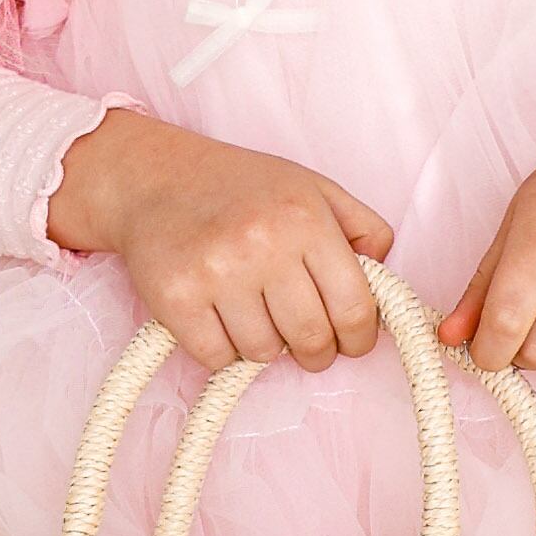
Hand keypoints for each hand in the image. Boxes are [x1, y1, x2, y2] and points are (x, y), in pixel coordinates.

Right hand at [46, 103, 395, 372]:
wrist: (151, 178)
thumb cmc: (238, 186)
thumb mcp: (311, 186)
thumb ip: (360, 226)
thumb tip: (384, 276)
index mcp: (304, 218)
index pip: (353, 307)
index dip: (359, 338)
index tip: (351, 342)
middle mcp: (262, 244)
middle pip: (311, 339)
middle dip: (316, 353)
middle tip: (308, 345)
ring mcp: (216, 272)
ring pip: (263, 354)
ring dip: (265, 348)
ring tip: (256, 319)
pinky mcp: (175, 298)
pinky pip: (216, 357)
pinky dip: (223, 352)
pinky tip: (221, 323)